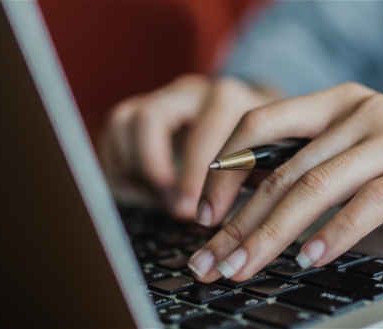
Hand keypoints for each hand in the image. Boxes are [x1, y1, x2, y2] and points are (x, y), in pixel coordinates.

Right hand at [99, 74, 278, 218]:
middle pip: (149, 119)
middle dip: (153, 169)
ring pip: (125, 121)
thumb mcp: (267, 157)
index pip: (200, 134)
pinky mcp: (145, 109)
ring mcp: (164, 97)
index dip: (192, 178)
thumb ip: (251, 178)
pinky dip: (118, 162)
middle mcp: (191, 91)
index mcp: (226, 99)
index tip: (192, 212)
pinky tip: (136, 189)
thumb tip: (228, 221)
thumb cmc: (264, 145)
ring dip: (133, 166)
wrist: (259, 115)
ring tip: (155, 198)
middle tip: (170, 204)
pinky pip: (115, 130)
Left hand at [187, 83, 382, 281]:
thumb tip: (248, 207)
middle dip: (240, 222)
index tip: (201, 217)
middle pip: (282, 169)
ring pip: (316, 187)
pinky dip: (334, 234)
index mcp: (338, 102)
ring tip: (247, 268)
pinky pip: (368, 203)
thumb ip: (316, 165)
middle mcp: (361, 111)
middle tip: (213, 261)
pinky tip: (311, 259)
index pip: (260, 124)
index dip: (223, 170)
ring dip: (274, 234)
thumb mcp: (364, 156)